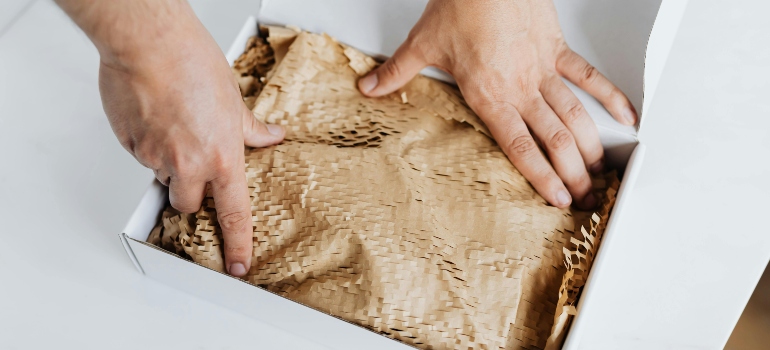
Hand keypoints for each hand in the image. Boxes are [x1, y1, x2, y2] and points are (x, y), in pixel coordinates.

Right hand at [56, 0, 283, 275]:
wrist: (151, 43)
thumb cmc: (193, 64)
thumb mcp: (234, 100)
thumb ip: (250, 128)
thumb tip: (271, 136)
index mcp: (222, 158)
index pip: (234, 213)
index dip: (238, 243)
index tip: (238, 264)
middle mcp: (189, 164)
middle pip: (187, 204)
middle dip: (189, 191)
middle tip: (191, 162)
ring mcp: (155, 157)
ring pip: (161, 177)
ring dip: (167, 162)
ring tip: (173, 124)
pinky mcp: (130, 145)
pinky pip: (139, 155)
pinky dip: (146, 142)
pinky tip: (154, 115)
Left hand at [358, 0, 635, 208]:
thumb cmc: (461, 5)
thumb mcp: (422, 45)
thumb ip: (395, 73)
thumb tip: (369, 87)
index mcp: (490, 96)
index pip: (521, 148)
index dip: (542, 177)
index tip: (557, 198)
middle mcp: (521, 88)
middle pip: (554, 140)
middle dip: (573, 173)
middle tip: (584, 195)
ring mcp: (543, 69)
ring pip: (575, 116)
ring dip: (590, 146)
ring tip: (601, 170)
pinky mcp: (557, 48)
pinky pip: (588, 77)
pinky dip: (610, 96)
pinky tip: (625, 115)